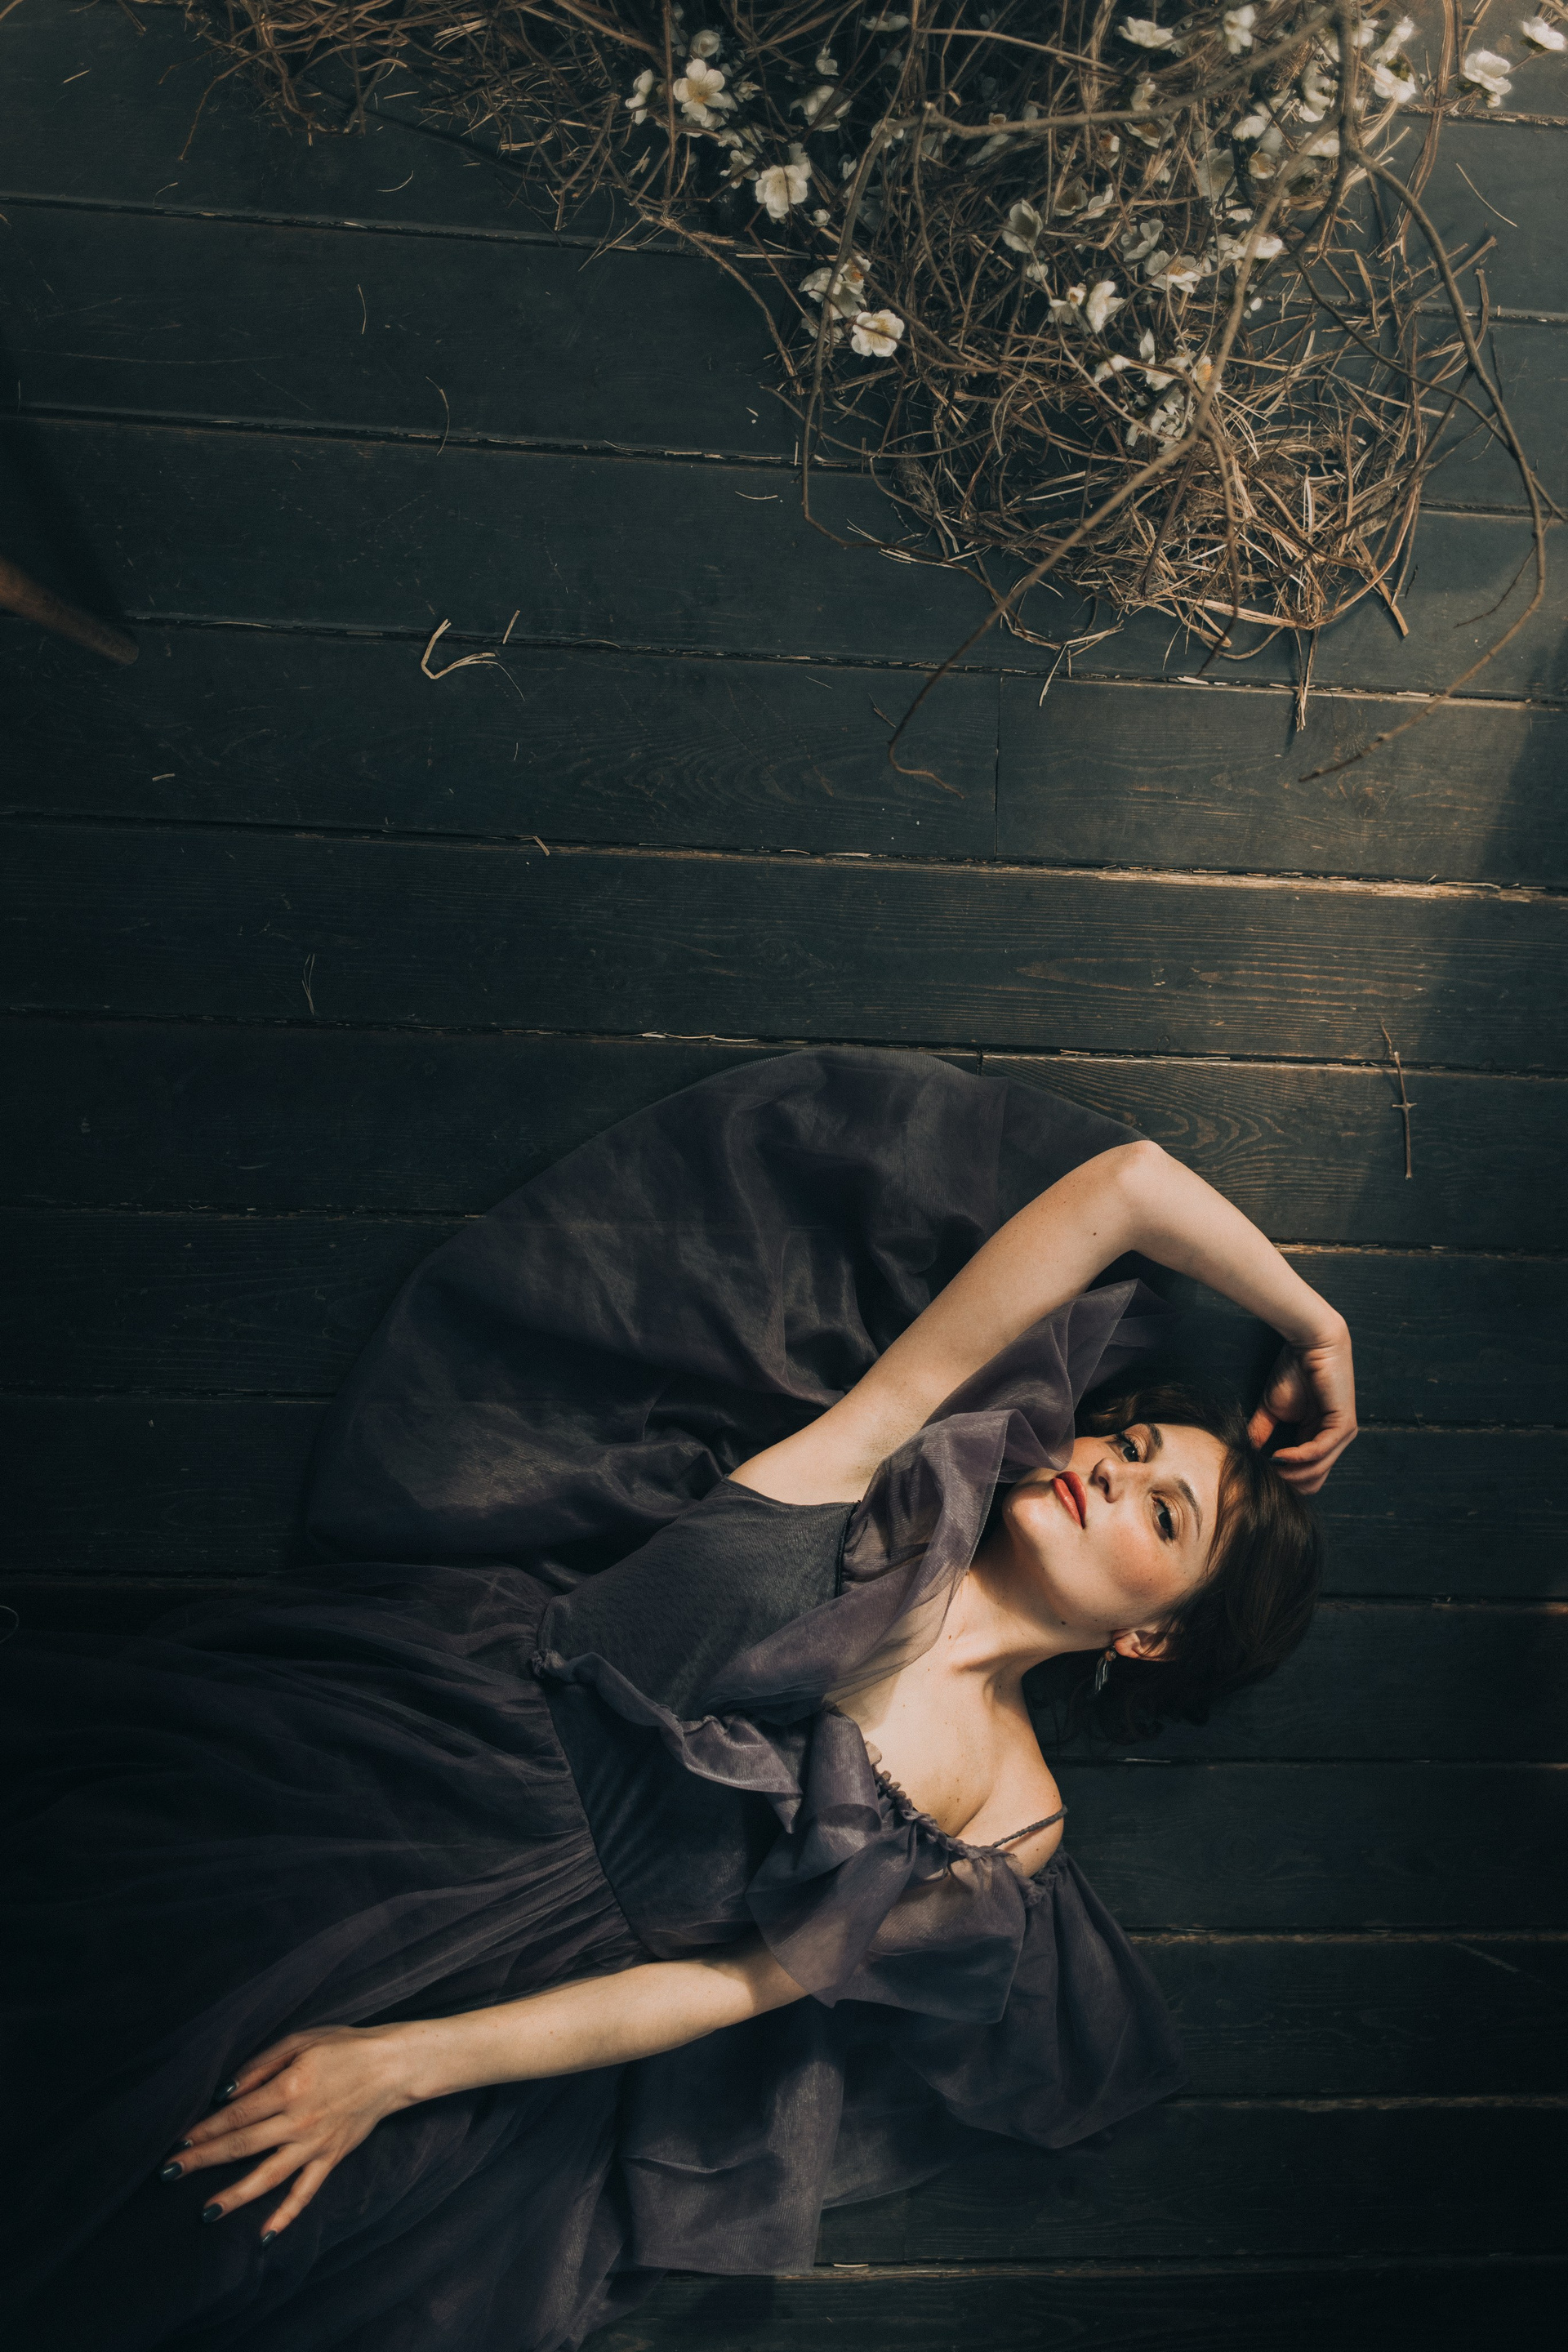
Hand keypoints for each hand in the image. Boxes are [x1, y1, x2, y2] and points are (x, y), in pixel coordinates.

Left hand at [158, 2026, 414, 2239]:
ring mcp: (315, 2144)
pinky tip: (264, 2235)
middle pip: (242, 2145)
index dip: (205, 2129)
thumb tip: (227, 2093)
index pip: (236, 2114)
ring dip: (234, 2195)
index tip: (178, 2142)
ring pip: (268, 2176)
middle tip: (169, 2174)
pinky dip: (286, 2215)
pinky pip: (305, 2191)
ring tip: (205, 2212)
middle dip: (203, 2159)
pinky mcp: (331, 2158)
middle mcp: (299, 2121)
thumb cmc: (343, 2047)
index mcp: (289, 2087)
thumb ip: (261, 2066)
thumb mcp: (300, 2041)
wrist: (392, 2066)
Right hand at [1247, 1318, 1356, 1494]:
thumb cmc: (1293, 1371)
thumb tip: (1247, 1455)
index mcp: (1318, 1437)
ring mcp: (1342, 1435)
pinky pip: (1320, 1451)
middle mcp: (1333, 1440)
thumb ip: (1262, 1433)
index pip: (1305, 1475)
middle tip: (1263, 1478)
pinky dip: (1299, 1458)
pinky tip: (1280, 1456)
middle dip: (1287, 1483)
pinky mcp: (1344, 1425)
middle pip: (1313, 1480)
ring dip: (1290, 1474)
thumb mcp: (1272, 1409)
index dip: (1282, 1480)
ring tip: (1269, 1468)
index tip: (1259, 1477)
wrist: (1310, 1344)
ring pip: (1317, 1470)